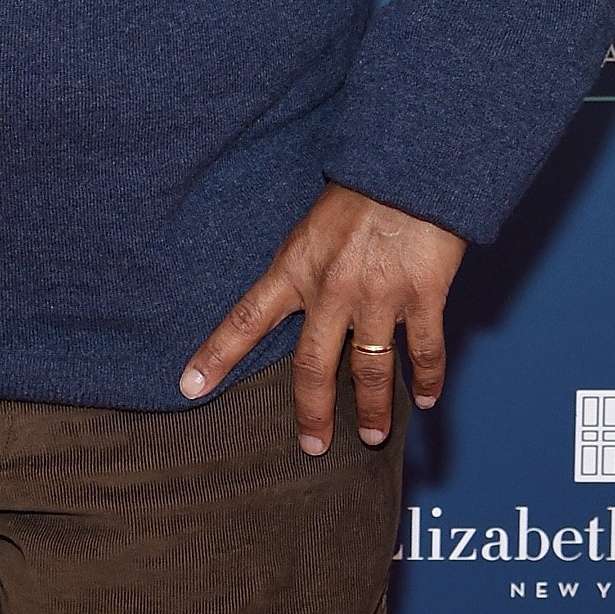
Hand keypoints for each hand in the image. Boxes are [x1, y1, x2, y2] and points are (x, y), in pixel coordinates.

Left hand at [179, 182, 465, 455]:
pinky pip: (423, 350)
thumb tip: (304, 309)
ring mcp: (379, 297)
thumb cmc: (360, 193)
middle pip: (312, 366)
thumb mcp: (312, 229)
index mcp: (296, 270)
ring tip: (373, 437)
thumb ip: (306, 273)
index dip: (217, 355)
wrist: (412, 167)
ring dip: (373, 408)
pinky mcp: (423, 296)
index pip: (245, 319)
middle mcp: (332, 290)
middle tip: (312, 446)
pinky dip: (425, 378)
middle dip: (312, 412)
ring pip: (370, 369)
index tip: (189, 387)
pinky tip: (424, 398)